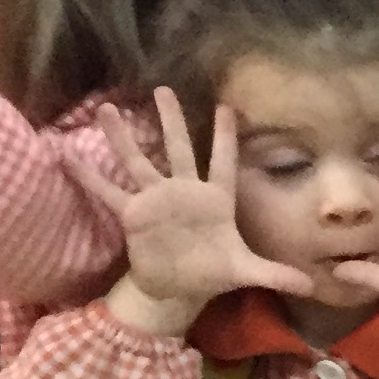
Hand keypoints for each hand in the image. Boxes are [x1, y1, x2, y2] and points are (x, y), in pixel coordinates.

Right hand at [77, 89, 313, 337]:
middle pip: (179, 149)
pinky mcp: (133, 214)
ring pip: (138, 161)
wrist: (178, 289)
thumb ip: (276, 274)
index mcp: (216, 200)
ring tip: (106, 108)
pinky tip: (67, 155)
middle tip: (162, 89)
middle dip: (171, 120)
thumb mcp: (245, 272)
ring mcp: (156, 200)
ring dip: (123, 137)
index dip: (225, 137)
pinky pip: (107, 191)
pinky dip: (88, 176)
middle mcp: (184, 192)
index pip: (224, 162)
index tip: (227, 107)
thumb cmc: (213, 274)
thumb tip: (311, 287)